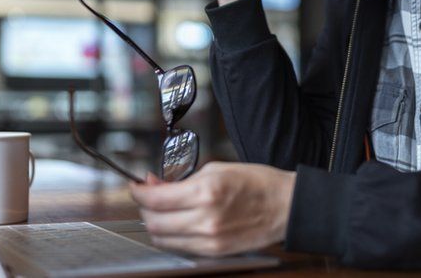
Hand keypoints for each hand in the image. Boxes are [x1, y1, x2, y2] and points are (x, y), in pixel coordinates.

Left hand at [130, 162, 294, 256]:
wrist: (285, 206)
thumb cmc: (257, 183)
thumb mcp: (217, 169)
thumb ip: (183, 178)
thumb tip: (156, 185)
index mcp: (206, 191)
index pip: (155, 199)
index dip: (138, 192)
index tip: (136, 186)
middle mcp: (205, 218)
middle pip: (153, 222)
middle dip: (144, 208)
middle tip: (147, 196)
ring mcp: (209, 239)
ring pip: (162, 238)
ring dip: (155, 223)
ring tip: (161, 210)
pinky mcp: (214, 251)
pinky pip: (180, 247)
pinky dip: (171, 235)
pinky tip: (177, 222)